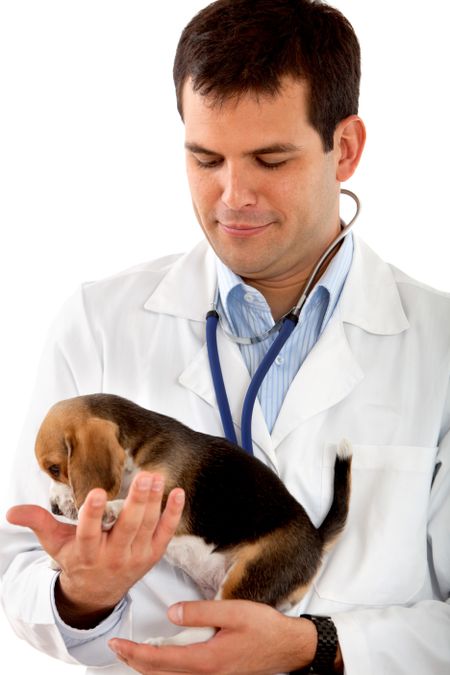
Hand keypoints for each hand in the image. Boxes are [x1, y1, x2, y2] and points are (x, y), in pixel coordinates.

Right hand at [7, 473, 184, 626]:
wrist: (98, 592)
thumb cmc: (76, 559)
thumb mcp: (54, 543)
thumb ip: (37, 522)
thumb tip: (11, 512)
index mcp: (87, 553)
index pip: (88, 533)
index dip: (92, 514)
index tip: (96, 493)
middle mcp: (113, 556)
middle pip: (127, 528)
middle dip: (137, 503)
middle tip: (144, 477)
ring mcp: (136, 557)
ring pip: (147, 528)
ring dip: (155, 502)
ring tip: (157, 477)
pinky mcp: (153, 555)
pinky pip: (166, 533)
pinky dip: (173, 514)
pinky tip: (178, 492)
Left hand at [109, 599, 318, 674]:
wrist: (288, 647)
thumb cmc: (264, 629)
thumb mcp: (233, 612)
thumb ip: (200, 612)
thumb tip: (172, 614)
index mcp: (205, 659)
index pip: (159, 659)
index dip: (134, 652)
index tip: (116, 644)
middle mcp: (204, 674)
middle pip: (159, 673)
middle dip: (134, 661)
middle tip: (116, 648)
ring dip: (148, 666)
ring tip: (133, 652)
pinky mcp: (216, 674)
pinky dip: (165, 668)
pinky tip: (162, 658)